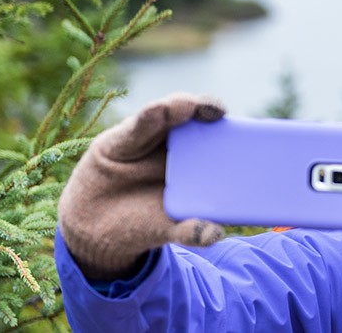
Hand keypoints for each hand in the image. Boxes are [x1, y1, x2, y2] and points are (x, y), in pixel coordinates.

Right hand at [58, 93, 228, 279]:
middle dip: (206, 108)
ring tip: (187, 106)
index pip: (219, 138)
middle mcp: (176, 144)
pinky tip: (158, 110)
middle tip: (216, 111)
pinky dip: (148, 117)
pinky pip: (137, 126)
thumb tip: (215, 236)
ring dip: (178, 106)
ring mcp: (149, 137)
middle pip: (195, 118)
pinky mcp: (122, 140)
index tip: (245, 129)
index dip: (233, 129)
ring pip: (167, 114)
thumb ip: (190, 232)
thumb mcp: (168, 229)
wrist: (97, 227)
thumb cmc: (144, 221)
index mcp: (198, 162)